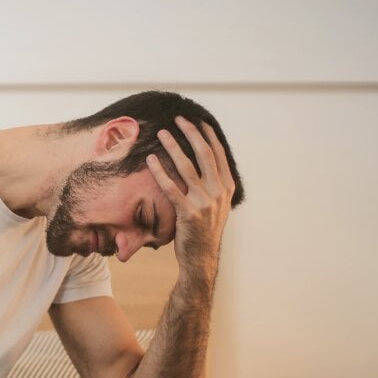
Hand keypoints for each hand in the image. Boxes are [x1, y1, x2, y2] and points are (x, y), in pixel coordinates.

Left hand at [146, 117, 234, 286]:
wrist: (201, 259)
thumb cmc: (203, 231)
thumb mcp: (215, 206)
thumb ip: (212, 185)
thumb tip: (203, 164)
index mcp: (226, 187)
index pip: (218, 154)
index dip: (207, 136)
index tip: (197, 121)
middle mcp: (218, 192)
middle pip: (204, 155)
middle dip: (191, 134)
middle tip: (179, 119)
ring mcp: (204, 203)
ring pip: (187, 168)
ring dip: (173, 147)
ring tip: (162, 133)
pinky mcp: (188, 213)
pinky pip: (171, 188)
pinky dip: (160, 172)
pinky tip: (150, 160)